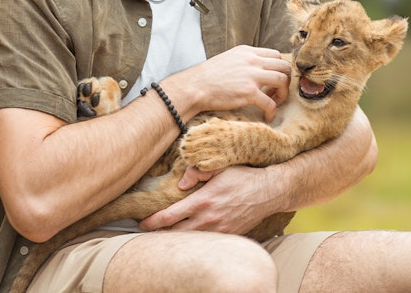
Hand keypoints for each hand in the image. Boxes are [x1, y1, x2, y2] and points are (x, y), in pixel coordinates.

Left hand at [139, 165, 280, 233]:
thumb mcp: (218, 167)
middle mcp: (208, 220)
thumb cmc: (243, 177)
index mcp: (202, 202)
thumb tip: (181, 183)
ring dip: (176, 240)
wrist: (269, 192)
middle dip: (160, 235)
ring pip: (190, 242)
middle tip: (147, 232)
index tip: (141, 223)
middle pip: (176, 234)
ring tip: (164, 236)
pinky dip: (195, 242)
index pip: (169, 216)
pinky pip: (206, 243)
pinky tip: (188, 237)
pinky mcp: (228, 237)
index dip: (152, 222)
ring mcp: (219, 231)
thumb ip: (196, 172)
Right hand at [166, 46, 289, 121]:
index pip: (275, 54)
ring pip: (282, 81)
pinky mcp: (249, 92)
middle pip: (284, 66)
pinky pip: (270, 103)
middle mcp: (252, 60)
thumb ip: (244, 60)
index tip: (273, 80)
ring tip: (274, 102)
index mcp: (247, 51)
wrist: (194, 86)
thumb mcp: (228, 58)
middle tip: (277, 91)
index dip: (278, 68)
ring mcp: (251, 76)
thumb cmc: (207, 76)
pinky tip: (266, 116)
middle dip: (285, 80)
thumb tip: (255, 70)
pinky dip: (272, 111)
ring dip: (282, 94)